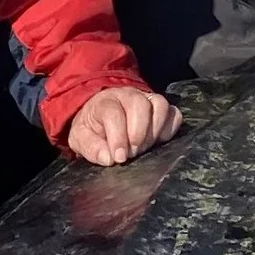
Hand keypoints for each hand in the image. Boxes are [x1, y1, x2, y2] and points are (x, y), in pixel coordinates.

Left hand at [67, 86, 183, 165]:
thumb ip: (91, 148)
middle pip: (140, 104)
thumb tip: (109, 158)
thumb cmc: (91, 128)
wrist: (100, 114)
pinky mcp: (161, 108)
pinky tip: (158, 142)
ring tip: (145, 147)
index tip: (119, 157)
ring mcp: (147, 99)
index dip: (118, 138)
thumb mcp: (80, 138)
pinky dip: (170, 129)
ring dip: (155, 130)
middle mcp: (128, 95)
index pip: (114, 114)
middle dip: (138, 133)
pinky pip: (174, 114)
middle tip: (133, 152)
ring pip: (160, 105)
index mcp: (105, 101)